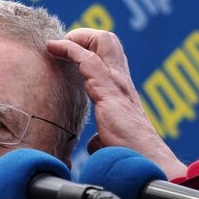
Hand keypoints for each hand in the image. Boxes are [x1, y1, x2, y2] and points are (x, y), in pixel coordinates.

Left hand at [46, 28, 186, 179]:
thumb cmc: (131, 154)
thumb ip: (102, 138)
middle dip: (83, 35)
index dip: (87, 48)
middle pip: (107, 40)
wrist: (145, 162)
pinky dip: (69, 49)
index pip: (107, 56)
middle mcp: (121, 81)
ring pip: (101, 42)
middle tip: (62, 45)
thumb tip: (93, 144)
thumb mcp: (111, 141)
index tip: (66, 53)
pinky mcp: (108, 92)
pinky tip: (54, 48)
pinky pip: (87, 60)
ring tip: (54, 44)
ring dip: (75, 38)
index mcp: (120, 90)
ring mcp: (117, 83)